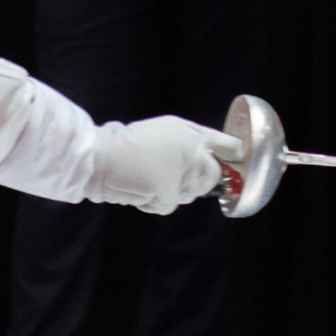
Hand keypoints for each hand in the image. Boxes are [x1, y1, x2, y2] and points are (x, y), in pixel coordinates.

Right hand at [84, 115, 244, 213]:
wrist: (98, 156)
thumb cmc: (125, 144)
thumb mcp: (162, 131)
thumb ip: (188, 142)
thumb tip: (211, 160)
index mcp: (191, 133)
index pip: (229, 144)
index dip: (234, 155)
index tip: (237, 161)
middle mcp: (193, 150)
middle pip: (213, 176)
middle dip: (198, 182)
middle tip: (169, 177)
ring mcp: (183, 171)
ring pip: (191, 193)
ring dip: (172, 192)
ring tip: (148, 178)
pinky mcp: (170, 190)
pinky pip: (169, 205)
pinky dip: (153, 202)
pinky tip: (139, 189)